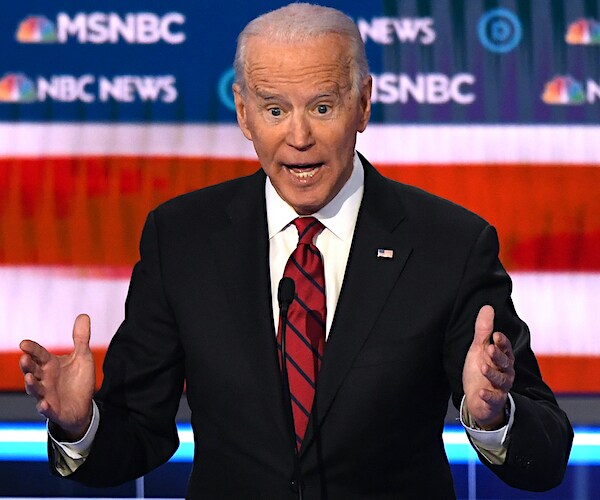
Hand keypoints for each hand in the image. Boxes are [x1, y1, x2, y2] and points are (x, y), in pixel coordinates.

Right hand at [19, 314, 95, 440]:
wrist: (83, 405)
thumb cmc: (78, 379)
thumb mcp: (83, 357)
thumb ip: (81, 338)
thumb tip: (84, 315)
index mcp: (50, 365)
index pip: (39, 354)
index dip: (32, 349)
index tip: (24, 343)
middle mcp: (44, 379)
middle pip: (32, 371)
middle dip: (27, 366)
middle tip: (24, 358)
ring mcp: (46, 395)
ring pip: (35, 390)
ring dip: (31, 385)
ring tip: (30, 378)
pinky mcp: (53, 410)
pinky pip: (46, 409)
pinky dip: (44, 407)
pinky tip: (44, 404)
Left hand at [462, 305, 514, 429]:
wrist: (477, 398)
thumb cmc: (480, 370)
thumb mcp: (479, 349)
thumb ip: (483, 330)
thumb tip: (487, 307)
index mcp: (502, 358)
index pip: (505, 348)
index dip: (502, 342)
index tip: (496, 335)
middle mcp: (505, 372)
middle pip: (505, 363)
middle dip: (498, 355)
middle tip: (489, 349)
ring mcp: (501, 387)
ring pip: (500, 380)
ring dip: (492, 373)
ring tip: (482, 367)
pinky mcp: (494, 401)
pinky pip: (494, 398)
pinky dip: (488, 396)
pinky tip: (480, 392)